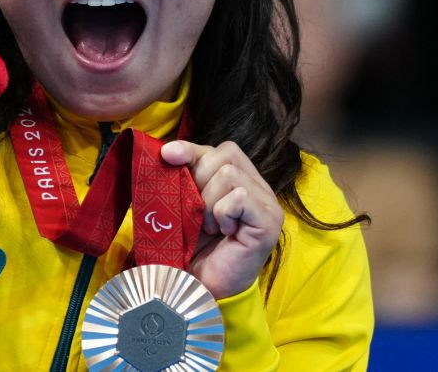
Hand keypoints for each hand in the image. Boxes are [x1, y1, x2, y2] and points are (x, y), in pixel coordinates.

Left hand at [160, 140, 283, 298]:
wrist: (202, 288)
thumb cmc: (195, 249)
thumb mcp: (186, 204)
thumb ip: (184, 176)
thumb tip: (169, 151)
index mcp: (242, 181)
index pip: (221, 150)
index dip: (193, 151)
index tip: (168, 157)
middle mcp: (259, 188)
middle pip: (226, 155)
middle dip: (199, 180)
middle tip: (197, 213)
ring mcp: (267, 204)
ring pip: (229, 174)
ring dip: (208, 203)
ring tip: (210, 227)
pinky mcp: (268, 221)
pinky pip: (238, 197)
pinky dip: (221, 214)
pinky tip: (223, 233)